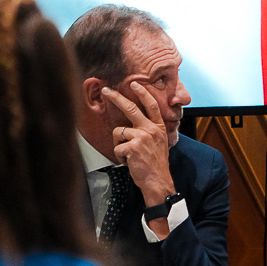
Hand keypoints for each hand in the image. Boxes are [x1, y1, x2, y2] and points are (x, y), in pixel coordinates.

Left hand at [101, 83, 175, 205]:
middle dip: (117, 98)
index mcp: (159, 128)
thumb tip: (132, 126)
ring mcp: (143, 137)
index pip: (151, 106)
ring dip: (119, 145)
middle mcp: (152, 130)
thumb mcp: (159, 144)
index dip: (143, 93)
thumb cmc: (156, 165)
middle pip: (131, 108)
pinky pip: (117, 146)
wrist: (158, 182)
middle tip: (107, 90)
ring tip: (130, 155)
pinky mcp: (133, 146)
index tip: (135, 84)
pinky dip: (120, 156)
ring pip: (118, 132)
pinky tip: (130, 161)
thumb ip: (149, 132)